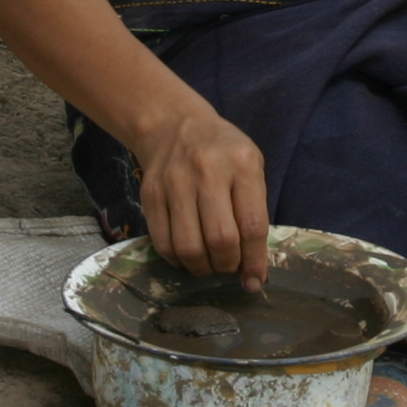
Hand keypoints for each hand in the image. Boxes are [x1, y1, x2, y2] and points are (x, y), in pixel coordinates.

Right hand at [132, 102, 272, 287]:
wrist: (174, 126)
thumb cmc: (223, 151)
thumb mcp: (251, 167)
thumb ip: (255, 212)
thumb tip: (254, 271)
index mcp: (241, 164)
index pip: (252, 225)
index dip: (255, 261)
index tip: (255, 280)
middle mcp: (207, 171)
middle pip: (220, 240)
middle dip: (228, 265)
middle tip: (230, 267)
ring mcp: (175, 183)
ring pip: (189, 247)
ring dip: (202, 268)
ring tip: (210, 264)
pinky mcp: (150, 195)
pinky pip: (163, 243)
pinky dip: (177, 260)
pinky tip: (188, 256)